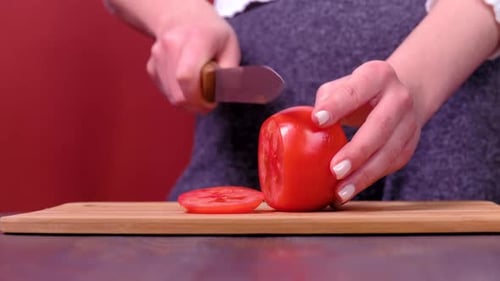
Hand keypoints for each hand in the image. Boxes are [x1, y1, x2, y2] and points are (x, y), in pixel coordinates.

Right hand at [146, 1, 239, 112]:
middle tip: (208, 102)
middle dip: (196, 105)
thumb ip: (229, 73)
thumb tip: (224, 95)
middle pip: (178, 93)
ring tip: (200, 89)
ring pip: (171, 96)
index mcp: (195, 39)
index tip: (212, 102)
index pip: (187, 77)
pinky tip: (187, 83)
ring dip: (188, 101)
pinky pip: (166, 92)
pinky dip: (179, 94)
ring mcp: (158, 57)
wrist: (182, 18)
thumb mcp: (230, 47)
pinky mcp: (151, 67)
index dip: (199, 98)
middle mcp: (171, 46)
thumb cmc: (211, 34)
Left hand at [312, 60, 421, 203]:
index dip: (337, 105)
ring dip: (363, 176)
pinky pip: (389, 166)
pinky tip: (349, 192)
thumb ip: (326, 100)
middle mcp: (398, 98)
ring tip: (340, 192)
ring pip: (388, 153)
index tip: (318, 119)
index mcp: (377, 76)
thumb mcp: (342, 85)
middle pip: (380, 127)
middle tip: (334, 170)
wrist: (400, 95)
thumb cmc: (359, 92)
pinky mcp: (408, 146)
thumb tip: (310, 124)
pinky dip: (368, 181)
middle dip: (357, 151)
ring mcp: (408, 123)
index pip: (356, 90)